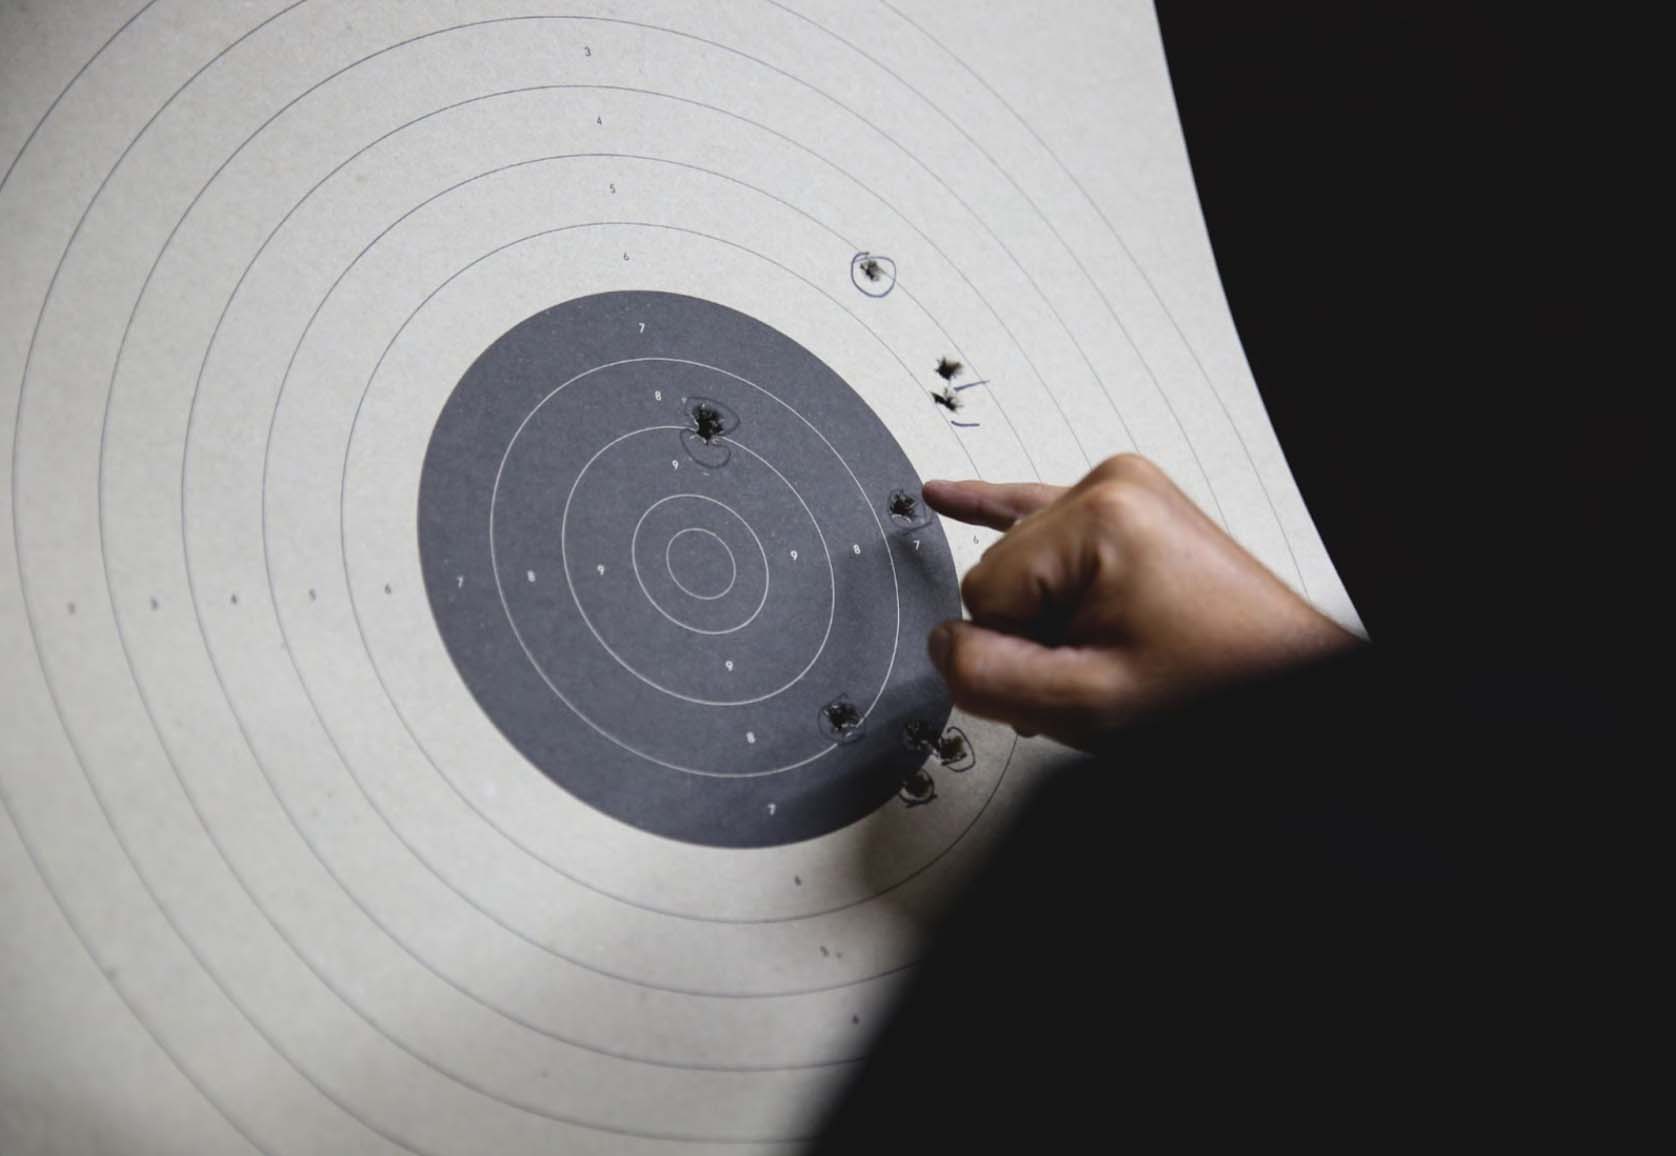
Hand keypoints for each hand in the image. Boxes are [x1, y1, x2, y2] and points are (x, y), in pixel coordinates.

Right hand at [924, 455, 1357, 749]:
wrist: (1284, 677)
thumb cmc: (1214, 687)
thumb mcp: (1089, 703)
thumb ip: (990, 677)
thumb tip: (940, 648)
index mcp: (1099, 515)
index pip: (983, 590)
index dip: (1017, 651)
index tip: (1074, 673)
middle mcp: (1110, 486)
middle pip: (1001, 571)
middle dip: (1033, 633)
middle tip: (1098, 667)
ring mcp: (1122, 492)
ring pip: (1019, 561)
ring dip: (1047, 617)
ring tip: (1108, 645)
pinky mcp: (1127, 507)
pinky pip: (1036, 504)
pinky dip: (994, 508)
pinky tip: (947, 495)